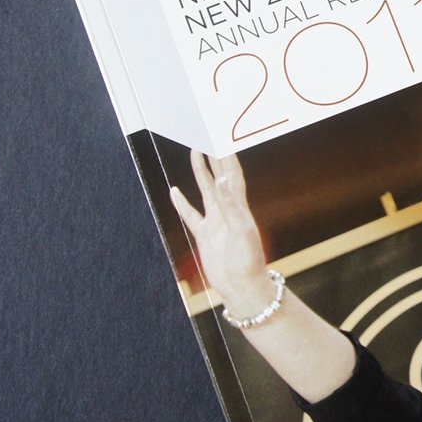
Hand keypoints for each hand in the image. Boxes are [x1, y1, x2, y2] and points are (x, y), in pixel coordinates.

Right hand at [170, 150, 274, 315]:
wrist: (242, 287)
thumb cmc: (247, 261)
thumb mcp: (240, 231)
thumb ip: (230, 206)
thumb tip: (221, 179)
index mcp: (239, 206)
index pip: (232, 173)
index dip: (228, 154)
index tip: (222, 134)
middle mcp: (228, 209)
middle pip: (219, 175)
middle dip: (215, 155)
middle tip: (208, 134)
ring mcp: (216, 221)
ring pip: (206, 190)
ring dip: (200, 171)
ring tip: (194, 152)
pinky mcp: (205, 235)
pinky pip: (191, 214)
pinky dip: (182, 202)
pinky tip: (174, 191)